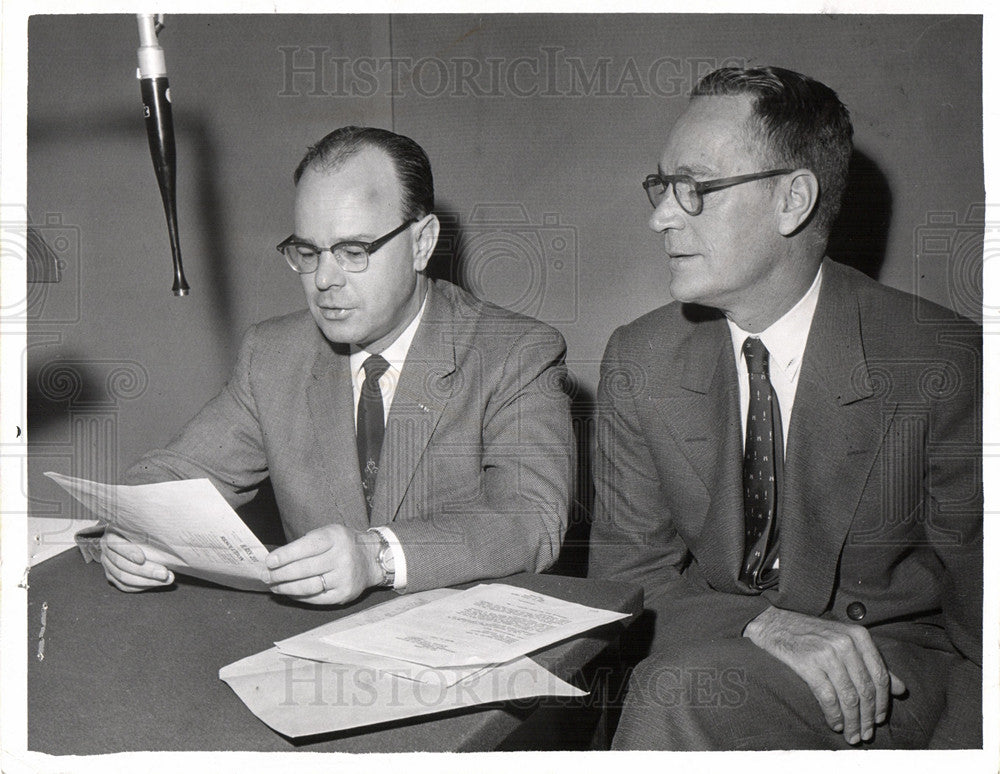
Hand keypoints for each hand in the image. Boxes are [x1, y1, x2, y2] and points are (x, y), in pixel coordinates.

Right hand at [100, 530, 173, 591]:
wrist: (130, 535)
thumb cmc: (139, 528)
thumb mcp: (141, 524)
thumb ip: (148, 529)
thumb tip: (168, 534)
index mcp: (112, 534)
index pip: (117, 545)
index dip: (129, 552)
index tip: (142, 559)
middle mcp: (106, 550)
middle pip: (122, 564)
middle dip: (145, 571)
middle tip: (164, 573)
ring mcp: (107, 565)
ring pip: (124, 578)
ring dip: (147, 581)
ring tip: (166, 579)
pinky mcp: (111, 576)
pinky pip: (124, 586)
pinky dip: (141, 586)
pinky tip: (155, 583)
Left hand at [262, 524, 380, 604]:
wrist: (370, 559)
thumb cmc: (342, 545)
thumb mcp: (328, 533)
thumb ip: (306, 544)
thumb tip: (276, 559)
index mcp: (335, 538)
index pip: (306, 547)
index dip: (285, 555)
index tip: (269, 562)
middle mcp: (341, 557)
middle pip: (304, 569)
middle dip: (280, 574)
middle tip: (266, 576)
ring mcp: (344, 577)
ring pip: (308, 586)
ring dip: (286, 588)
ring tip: (274, 586)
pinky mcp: (343, 594)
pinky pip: (316, 598)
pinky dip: (299, 597)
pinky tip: (289, 593)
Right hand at [744, 606, 905, 744]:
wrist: (775, 624)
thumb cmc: (812, 634)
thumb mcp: (846, 641)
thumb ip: (872, 664)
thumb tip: (900, 689)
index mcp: (859, 636)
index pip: (879, 676)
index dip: (881, 703)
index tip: (878, 720)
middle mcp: (846, 643)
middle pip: (865, 689)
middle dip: (867, 717)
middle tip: (866, 735)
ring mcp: (827, 653)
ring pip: (848, 696)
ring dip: (852, 721)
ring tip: (852, 735)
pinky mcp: (808, 663)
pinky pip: (827, 697)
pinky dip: (834, 715)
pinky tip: (835, 724)